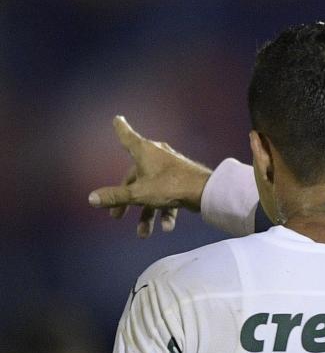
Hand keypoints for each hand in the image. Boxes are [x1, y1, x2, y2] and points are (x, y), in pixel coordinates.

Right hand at [88, 116, 211, 237]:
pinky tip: (167, 227)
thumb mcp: (138, 194)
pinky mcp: (182, 181)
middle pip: (135, 177)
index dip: (121, 129)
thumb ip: (116, 196)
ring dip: (147, 214)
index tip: (117, 119)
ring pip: (152, 191)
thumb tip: (91, 199)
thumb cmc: (170, 186)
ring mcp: (170, 168)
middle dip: (126, 200)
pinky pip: (168, 196)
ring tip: (143, 233)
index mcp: (144, 151)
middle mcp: (157, 156)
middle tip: (117, 216)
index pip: (127, 137)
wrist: (206, 192)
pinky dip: (166, 211)